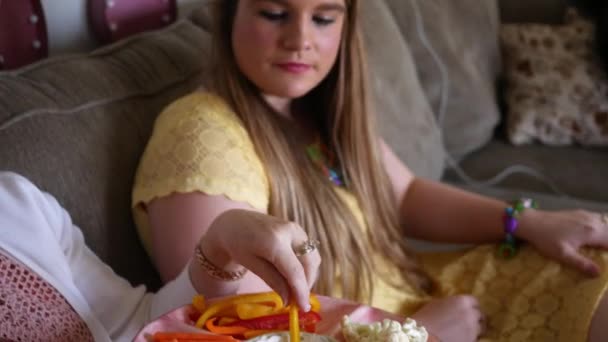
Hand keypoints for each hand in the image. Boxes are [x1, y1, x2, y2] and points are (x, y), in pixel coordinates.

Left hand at [196, 209, 320, 308]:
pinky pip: (309, 251)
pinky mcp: (298, 229)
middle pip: (309, 263)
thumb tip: (289, 300)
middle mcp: (290, 231)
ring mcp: (296, 228)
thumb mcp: (251, 265)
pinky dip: (305, 266)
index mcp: (275, 241)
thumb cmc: (237, 244)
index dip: (302, 291)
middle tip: (297, 301)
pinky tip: (294, 276)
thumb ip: (273, 281)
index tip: (303, 308)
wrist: (234, 221)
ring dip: (308, 275)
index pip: (295, 271)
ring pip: (312, 257)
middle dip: (306, 284)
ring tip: (295, 289)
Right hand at [411, 295, 484, 341]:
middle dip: (476, 318)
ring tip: (464, 332)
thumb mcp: (437, 304)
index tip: (469, 310)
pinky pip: (474, 338)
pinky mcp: (471, 341)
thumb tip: (454, 306)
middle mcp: (471, 314)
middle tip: (469, 323)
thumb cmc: (425, 318)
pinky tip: (460, 338)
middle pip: (479, 315)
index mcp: (462, 301)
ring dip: (473, 329)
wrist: (423, 336)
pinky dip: (469, 337)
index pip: (474, 301)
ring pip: (479, 328)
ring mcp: (473, 329)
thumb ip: (450, 304)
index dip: (471, 306)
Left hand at [518, 209, 607, 276]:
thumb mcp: (563, 255)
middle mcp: (592, 221)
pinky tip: (594, 234)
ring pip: (605, 223)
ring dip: (606, 235)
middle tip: (603, 253)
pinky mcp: (579, 212)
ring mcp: (586, 215)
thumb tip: (599, 273)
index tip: (606, 260)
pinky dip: (600, 227)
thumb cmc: (546, 239)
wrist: (532, 221)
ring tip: (600, 247)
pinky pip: (597, 218)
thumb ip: (582, 263)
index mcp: (591, 232)